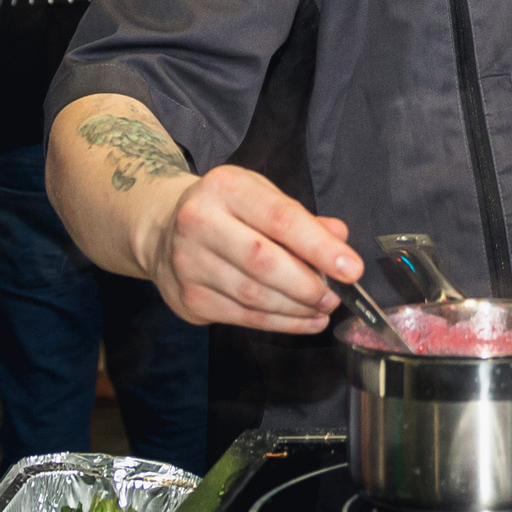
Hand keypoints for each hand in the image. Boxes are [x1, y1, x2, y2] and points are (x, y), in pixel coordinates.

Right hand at [144, 165, 356, 334]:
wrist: (160, 229)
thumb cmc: (225, 210)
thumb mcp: (261, 196)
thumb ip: (301, 219)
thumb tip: (340, 239)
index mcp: (226, 188)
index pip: (280, 219)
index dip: (319, 247)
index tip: (351, 268)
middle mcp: (200, 222)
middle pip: (263, 261)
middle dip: (308, 284)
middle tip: (337, 296)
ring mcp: (189, 264)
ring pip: (253, 295)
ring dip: (297, 308)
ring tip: (324, 308)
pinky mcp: (188, 299)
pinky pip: (242, 316)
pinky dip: (279, 323)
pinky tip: (303, 321)